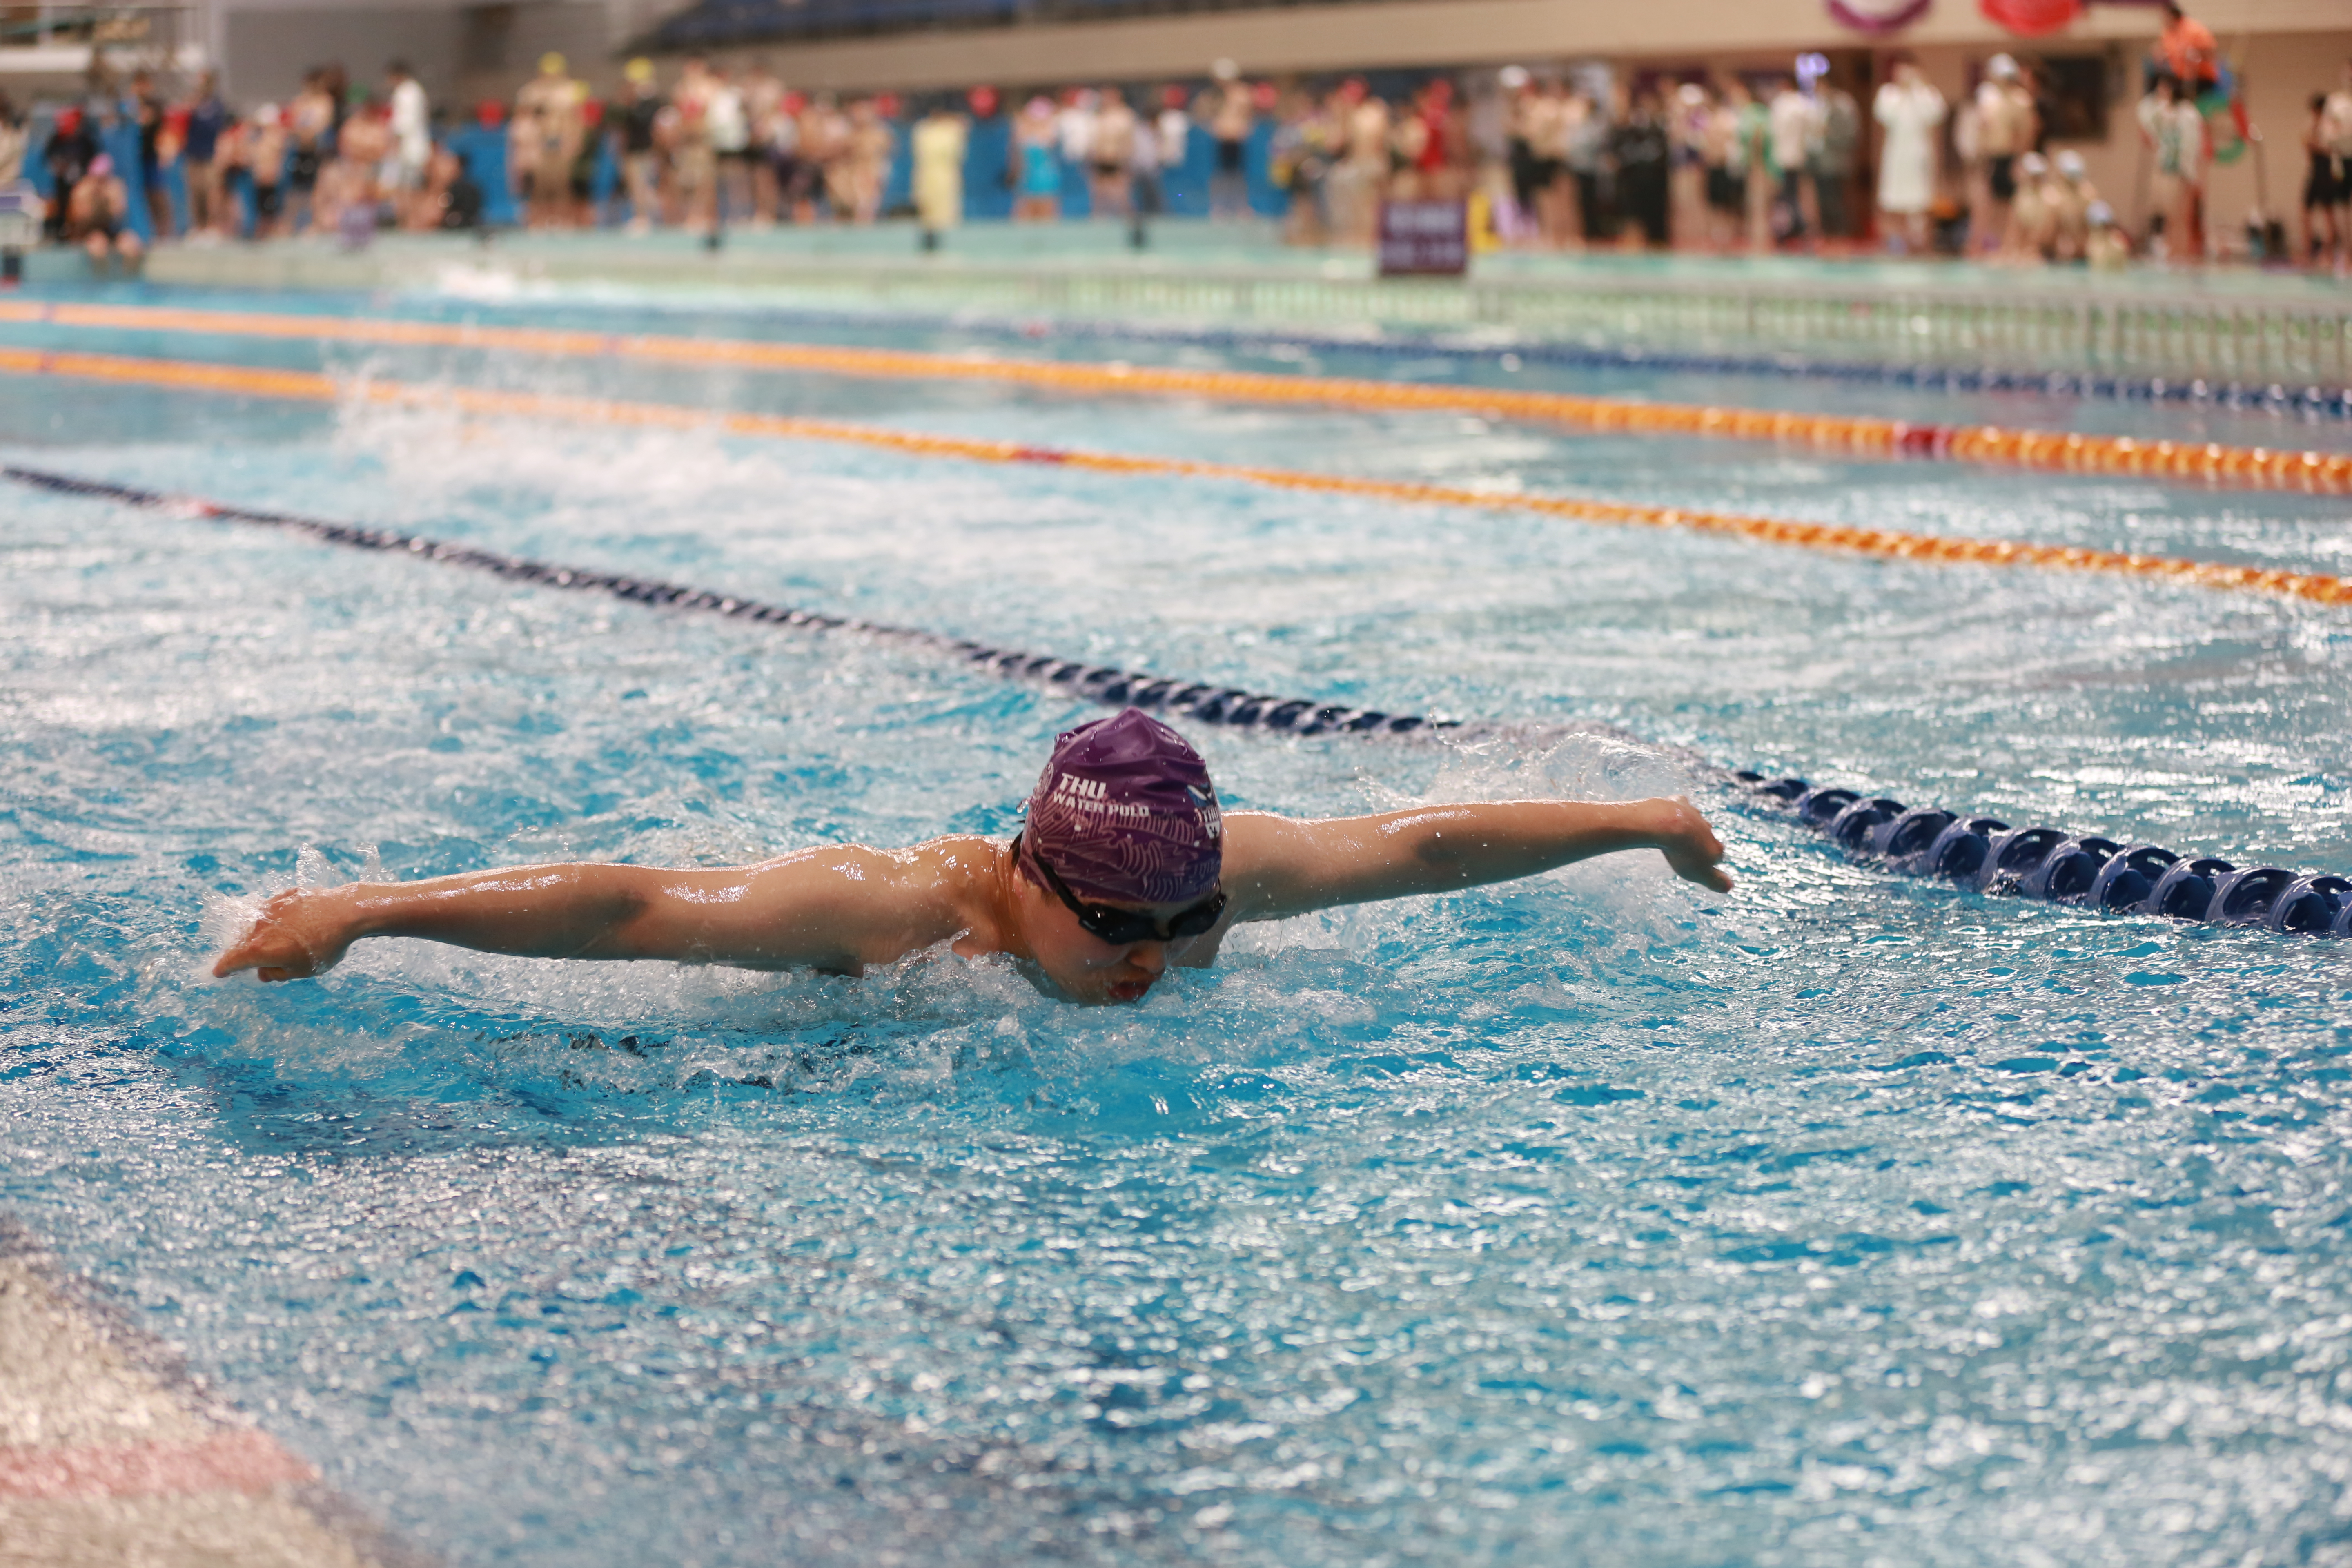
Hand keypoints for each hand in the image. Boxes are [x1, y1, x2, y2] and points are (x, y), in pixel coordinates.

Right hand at [211, 888, 353, 981]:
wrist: (346, 911)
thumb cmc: (325, 946)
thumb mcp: (302, 970)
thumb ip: (277, 973)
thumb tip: (263, 973)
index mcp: (259, 949)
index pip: (232, 961)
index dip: (224, 968)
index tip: (220, 972)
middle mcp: (258, 927)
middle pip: (242, 942)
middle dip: (243, 953)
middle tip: (255, 962)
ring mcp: (269, 908)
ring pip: (254, 925)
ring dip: (258, 936)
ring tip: (273, 944)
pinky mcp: (282, 896)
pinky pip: (270, 912)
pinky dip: (272, 921)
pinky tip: (288, 926)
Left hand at [1652, 798, 1734, 893]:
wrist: (1666, 825)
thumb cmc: (1682, 853)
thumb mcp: (1699, 874)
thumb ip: (1715, 881)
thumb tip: (1730, 887)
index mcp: (1715, 847)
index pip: (1718, 855)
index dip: (1710, 861)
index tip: (1702, 866)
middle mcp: (1708, 829)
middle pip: (1708, 837)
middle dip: (1702, 843)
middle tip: (1691, 850)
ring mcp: (1694, 815)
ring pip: (1697, 821)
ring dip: (1691, 826)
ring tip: (1680, 834)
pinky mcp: (1679, 803)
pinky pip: (1682, 804)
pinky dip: (1679, 808)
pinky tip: (1672, 812)